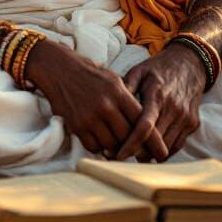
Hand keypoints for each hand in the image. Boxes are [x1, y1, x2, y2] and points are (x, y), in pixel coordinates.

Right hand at [26, 39, 165, 159]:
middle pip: (128, 137)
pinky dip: (100, 147)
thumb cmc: (90, 74)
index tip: (162, 152)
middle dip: (134, 146)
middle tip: (139, 152)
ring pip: (112, 145)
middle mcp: (106, 105)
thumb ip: (128, 100)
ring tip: (117, 143)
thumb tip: (144, 123)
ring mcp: (90, 117)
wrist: (59, 70)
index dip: (153, 139)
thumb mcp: (114, 80)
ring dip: (116, 147)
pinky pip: (94, 146)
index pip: (141, 121)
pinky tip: (101, 139)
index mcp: (118, 92)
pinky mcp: (77, 126)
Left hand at [116, 45, 206, 161]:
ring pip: (166, 148)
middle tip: (119, 157)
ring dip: (150, 155)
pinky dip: (163, 151)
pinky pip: (177, 146)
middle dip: (136, 153)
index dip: (130, 144)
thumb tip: (109, 103)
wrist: (190, 63)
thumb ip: (125, 88)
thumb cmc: (159, 68)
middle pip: (155, 142)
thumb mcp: (139, 70)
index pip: (144, 127)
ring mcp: (185, 117)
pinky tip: (149, 151)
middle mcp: (174, 109)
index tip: (116, 155)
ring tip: (133, 155)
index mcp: (157, 95)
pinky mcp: (193, 123)